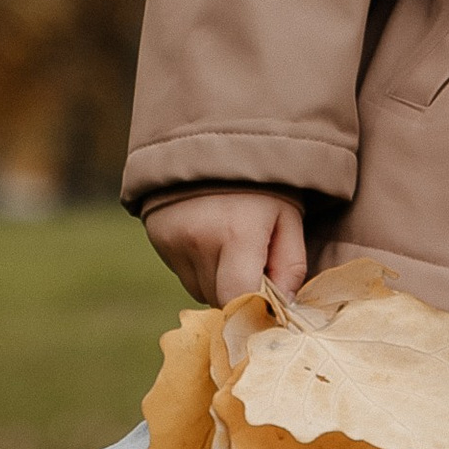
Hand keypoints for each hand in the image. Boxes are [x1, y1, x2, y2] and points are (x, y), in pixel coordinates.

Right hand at [146, 190, 307, 309]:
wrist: (217, 137)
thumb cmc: (266, 181)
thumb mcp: (289, 219)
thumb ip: (290, 266)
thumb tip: (282, 308)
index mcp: (237, 235)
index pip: (237, 300)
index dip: (253, 311)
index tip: (268, 307)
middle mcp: (198, 241)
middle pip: (219, 299)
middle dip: (240, 295)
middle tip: (256, 267)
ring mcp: (173, 240)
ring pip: (199, 289)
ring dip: (218, 282)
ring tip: (232, 247)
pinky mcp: (158, 237)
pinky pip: (183, 272)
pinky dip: (199, 267)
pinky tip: (211, 238)